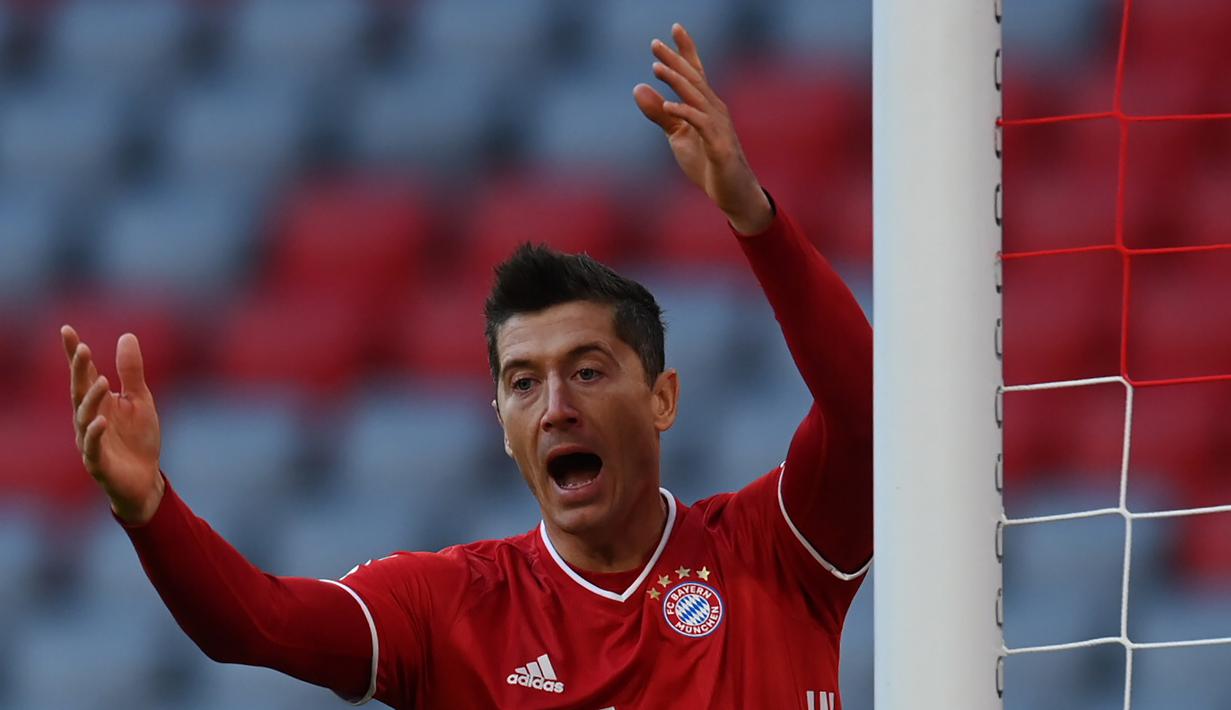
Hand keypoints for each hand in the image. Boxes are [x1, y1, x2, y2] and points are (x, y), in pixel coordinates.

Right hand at [62, 325, 163, 523]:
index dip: (74, 355)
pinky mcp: (98, 462)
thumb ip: (132, 371)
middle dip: (79, 371)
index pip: (84, 374)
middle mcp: (89, 418)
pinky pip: (93, 447)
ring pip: (85, 418)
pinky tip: (102, 421)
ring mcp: (91, 440)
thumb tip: (126, 335)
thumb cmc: (138, 438)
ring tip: (102, 382)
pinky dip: (95, 434)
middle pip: (79, 392)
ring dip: (91, 400)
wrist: (145, 479)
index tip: (67, 331)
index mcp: (98, 402)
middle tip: (82, 349)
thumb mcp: (140, 400)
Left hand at [633, 23, 772, 234]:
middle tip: (654, 44)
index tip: (674, 28)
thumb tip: (637, 88)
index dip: (685, 50)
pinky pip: (701, 125)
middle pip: (693, 79)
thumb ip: (660, 114)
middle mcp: (715, 110)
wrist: (733, 193)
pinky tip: (669, 106)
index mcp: (705, 106)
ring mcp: (719, 127)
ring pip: (697, 97)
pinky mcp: (720, 146)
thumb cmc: (708, 162)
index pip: (695, 72)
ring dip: (677, 82)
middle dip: (675, 60)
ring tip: (657, 68)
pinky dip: (685, 113)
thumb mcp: (678, 137)